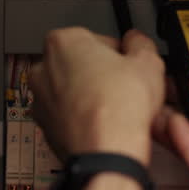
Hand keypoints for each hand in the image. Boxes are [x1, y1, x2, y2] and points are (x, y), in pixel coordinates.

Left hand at [30, 27, 164, 165]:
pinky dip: (82, 118)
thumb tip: (137, 41)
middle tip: (125, 85)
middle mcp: (43, 68)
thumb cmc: (118, 107)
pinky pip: (67, 115)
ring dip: (91, 96)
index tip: (129, 63)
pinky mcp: (45, 127)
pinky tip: (104, 124)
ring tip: (117, 106)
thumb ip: (140, 43)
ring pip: (72, 91)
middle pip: (80, 64)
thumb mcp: (148, 61)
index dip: (119, 52)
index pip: (97, 38)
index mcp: (63, 41)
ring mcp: (40, 99)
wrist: (105, 152)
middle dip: (101, 73)